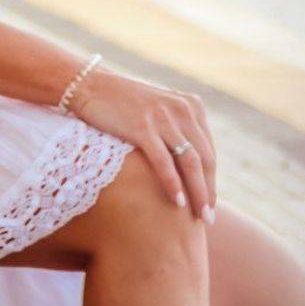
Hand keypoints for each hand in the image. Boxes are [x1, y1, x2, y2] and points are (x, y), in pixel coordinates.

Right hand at [72, 66, 217, 219]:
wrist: (92, 87)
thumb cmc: (125, 104)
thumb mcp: (161, 111)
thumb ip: (179, 130)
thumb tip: (193, 169)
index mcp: (191, 105)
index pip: (209, 150)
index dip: (212, 180)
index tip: (210, 204)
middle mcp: (182, 109)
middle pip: (205, 158)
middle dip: (209, 192)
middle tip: (208, 218)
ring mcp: (163, 117)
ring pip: (190, 162)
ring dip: (198, 193)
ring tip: (200, 218)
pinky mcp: (143, 126)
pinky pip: (164, 161)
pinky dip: (173, 184)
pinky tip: (178, 203)